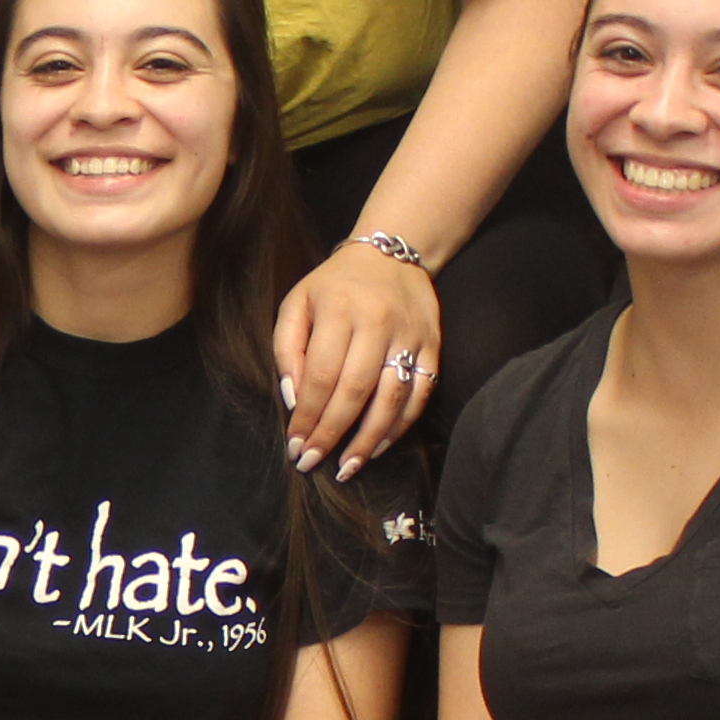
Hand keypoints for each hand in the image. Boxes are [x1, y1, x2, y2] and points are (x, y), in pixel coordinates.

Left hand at [268, 236, 439, 478]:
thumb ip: (286, 348)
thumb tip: (294, 400)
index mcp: (338, 309)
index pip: (320, 375)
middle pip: (354, 391)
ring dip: (368, 439)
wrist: (393, 253)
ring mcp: (409, 335)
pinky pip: (420, 394)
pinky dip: (400, 425)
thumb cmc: (336, 284)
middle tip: (312, 462)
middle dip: (331, 433)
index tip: (295, 446)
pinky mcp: (433, 345)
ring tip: (348, 467)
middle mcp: (376, 322)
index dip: (307, 415)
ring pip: (391, 397)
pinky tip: (379, 446)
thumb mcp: (298, 302)